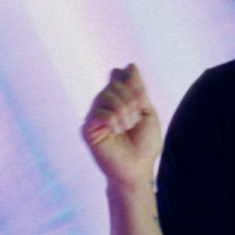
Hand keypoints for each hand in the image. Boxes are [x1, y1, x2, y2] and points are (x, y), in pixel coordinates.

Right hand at [81, 64, 161, 188]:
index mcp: (119, 99)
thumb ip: (138, 90)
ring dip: (124, 111)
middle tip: (134, 120)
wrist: (138, 168)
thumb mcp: (147, 112)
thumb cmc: (144, 144)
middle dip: (131, 99)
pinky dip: (113, 120)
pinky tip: (117, 131)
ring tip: (127, 127)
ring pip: (106, 95)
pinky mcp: (88, 129)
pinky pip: (99, 112)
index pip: (118, 75)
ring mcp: (95, 116)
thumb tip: (129, 65)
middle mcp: (104, 105)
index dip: (130, 80)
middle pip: (114, 83)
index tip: (140, 97)